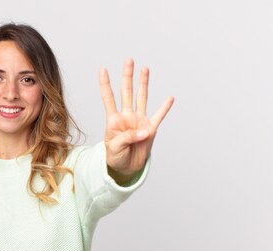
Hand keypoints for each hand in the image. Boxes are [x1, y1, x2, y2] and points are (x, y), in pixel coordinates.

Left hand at [99, 59, 173, 182]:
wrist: (125, 168)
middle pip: (126, 92)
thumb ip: (127, 137)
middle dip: (127, 76)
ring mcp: (139, 121)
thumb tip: (144, 131)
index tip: (102, 69)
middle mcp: (126, 116)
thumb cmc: (115, 157)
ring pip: (142, 98)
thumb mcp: (115, 148)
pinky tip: (170, 98)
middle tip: (129, 60)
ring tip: (145, 69)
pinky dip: (165, 108)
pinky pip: (159, 116)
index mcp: (113, 120)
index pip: (108, 98)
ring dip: (144, 83)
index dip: (105, 84)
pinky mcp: (150, 129)